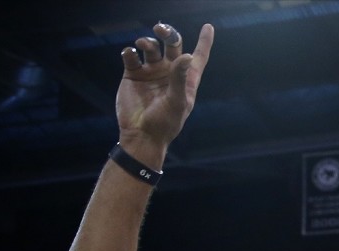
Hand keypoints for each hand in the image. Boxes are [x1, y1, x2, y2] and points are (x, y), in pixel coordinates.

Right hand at [116, 23, 213, 159]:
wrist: (141, 135)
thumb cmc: (165, 124)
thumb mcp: (176, 102)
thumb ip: (180, 78)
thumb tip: (186, 55)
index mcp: (185, 80)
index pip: (198, 58)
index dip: (204, 42)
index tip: (208, 27)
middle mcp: (169, 73)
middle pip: (171, 45)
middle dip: (168, 33)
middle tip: (160, 29)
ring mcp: (150, 72)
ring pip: (150, 47)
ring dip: (147, 41)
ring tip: (143, 45)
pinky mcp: (132, 74)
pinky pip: (130, 55)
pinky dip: (129, 51)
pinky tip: (130, 55)